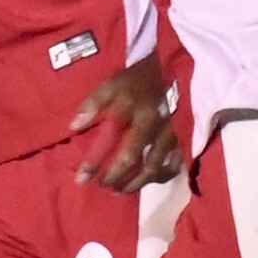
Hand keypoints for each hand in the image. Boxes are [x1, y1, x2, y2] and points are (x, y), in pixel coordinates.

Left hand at [72, 59, 184, 193]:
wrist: (174, 68)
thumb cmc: (138, 79)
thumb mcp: (112, 83)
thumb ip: (93, 103)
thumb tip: (73, 126)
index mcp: (133, 109)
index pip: (110, 140)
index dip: (95, 161)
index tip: (81, 178)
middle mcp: (153, 124)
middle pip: (134, 159)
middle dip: (116, 177)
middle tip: (102, 186)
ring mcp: (171, 134)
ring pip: (154, 168)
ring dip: (135, 183)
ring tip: (120, 190)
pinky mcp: (184, 139)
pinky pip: (173, 166)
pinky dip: (159, 177)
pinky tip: (147, 181)